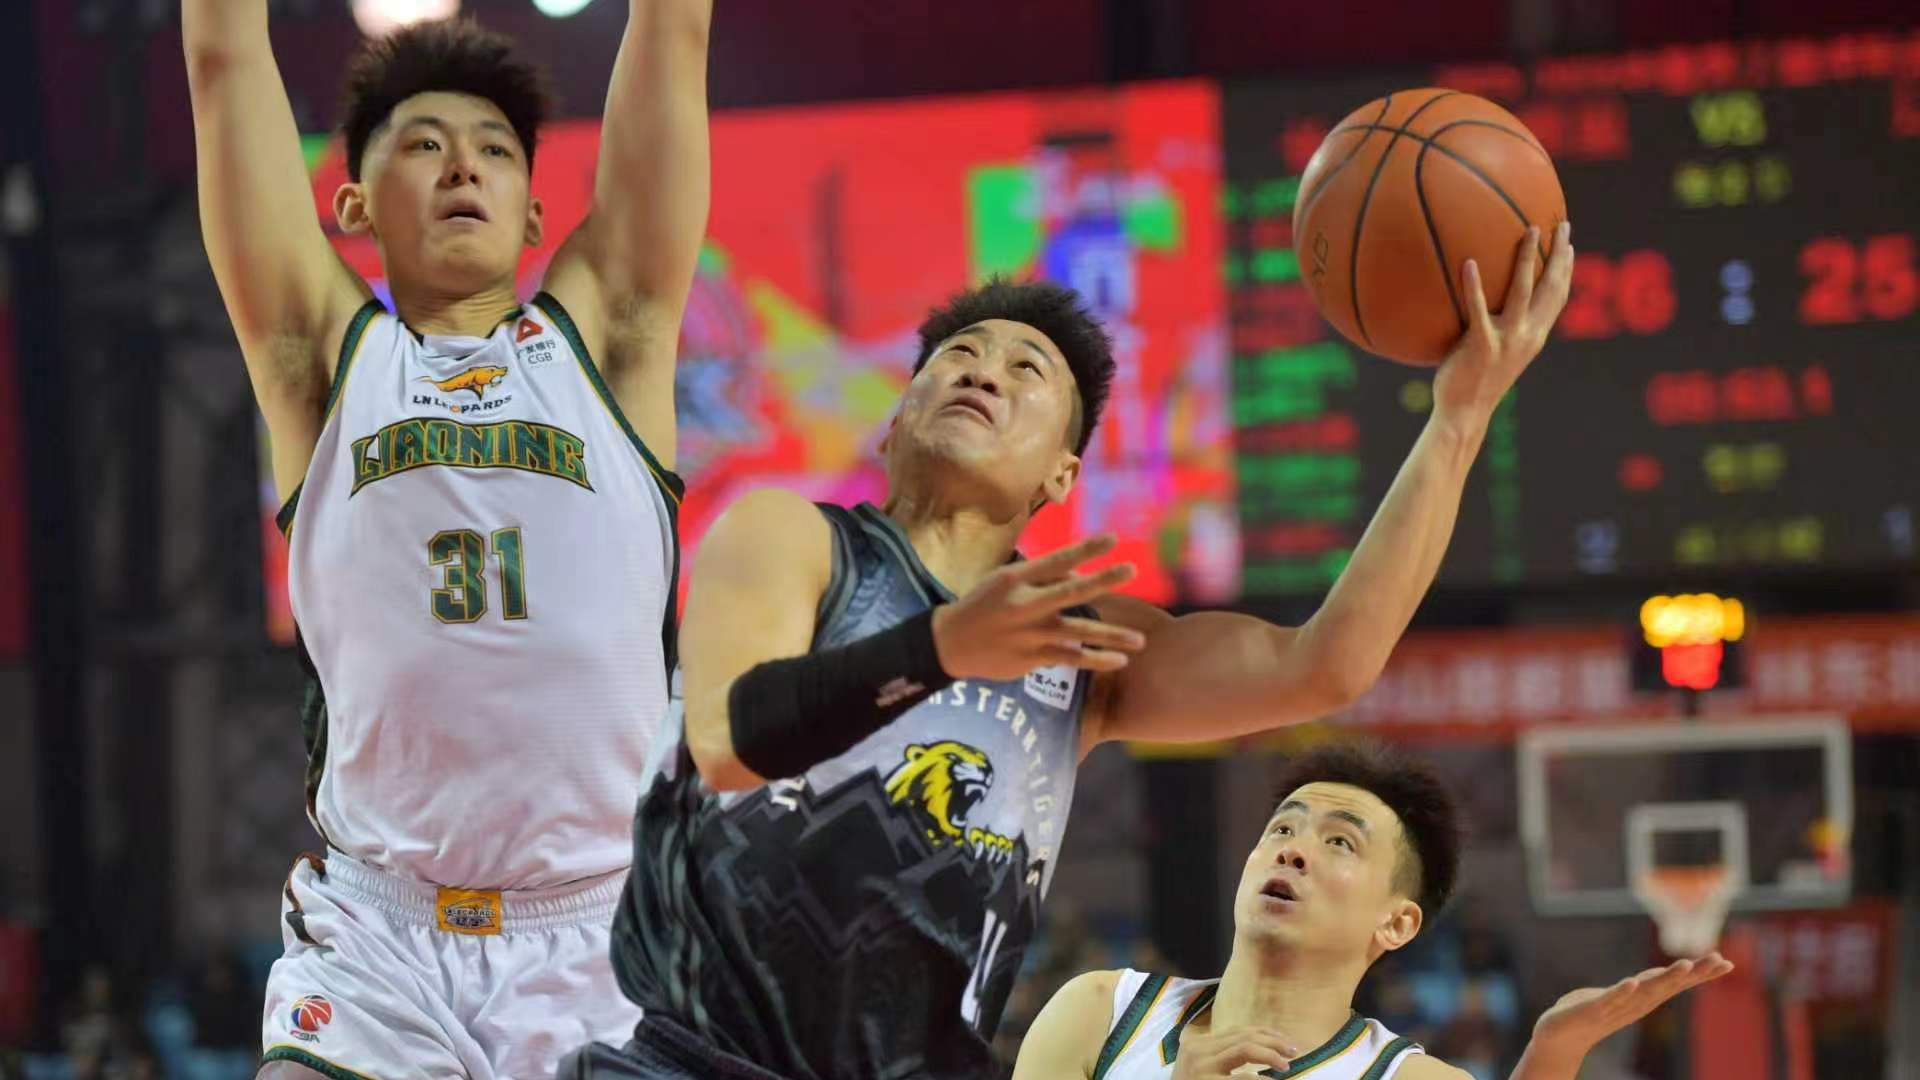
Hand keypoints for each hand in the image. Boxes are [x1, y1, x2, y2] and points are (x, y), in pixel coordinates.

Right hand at [931, 534, 1146, 679]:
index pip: (1056, 559)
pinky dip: (1096, 660)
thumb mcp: (1005, 581)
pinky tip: (1118, 660)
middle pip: (1071, 591)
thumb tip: (1081, 576)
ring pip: (1077, 632)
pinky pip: (1070, 658)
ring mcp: (1030, 633)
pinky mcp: (1031, 658)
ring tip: (1140, 641)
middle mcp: (1025, 604)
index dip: (1086, 549)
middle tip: (1131, 570)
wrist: (950, 643)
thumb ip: (1042, 578)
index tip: (1114, 539)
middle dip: (1103, 580)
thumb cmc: (983, 605)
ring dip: (1111, 636)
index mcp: (1017, 578)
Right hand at [1171, 1027, 1300, 1078]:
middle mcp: (1198, 1050)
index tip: (1284, 1040)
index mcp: (1198, 1044)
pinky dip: (1259, 1079)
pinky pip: (1241, 1077)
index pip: (1238, 1031)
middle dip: (1273, 1042)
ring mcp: (1201, 1066)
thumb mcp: (1203, 1069)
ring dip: (1270, 1055)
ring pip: (1244, 1048)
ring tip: (1286, 1064)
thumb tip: (1260, 1049)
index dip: (1265, 1033)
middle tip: (1294, 1051)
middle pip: (1244, 1036)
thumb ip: (1223, 1058)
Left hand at [1431, 221, 1574, 425]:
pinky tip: (1467, 262)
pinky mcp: (1482, 345)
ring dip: (1528, 258)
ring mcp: (1507, 340)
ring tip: (1528, 230)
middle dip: (1560, 254)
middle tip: (1561, 224)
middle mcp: (1528, 335)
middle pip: (1552, 287)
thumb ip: (1502, 328)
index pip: (1558, 297)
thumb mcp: (1498, 352)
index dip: (1567, 269)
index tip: (1570, 244)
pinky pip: (1477, 309)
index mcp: (1535, 336)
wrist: (1465, 412)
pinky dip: (1473, 285)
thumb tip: (1491, 305)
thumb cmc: (1475, 380)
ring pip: (1524, 291)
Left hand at [1530, 953, 1734, 1058]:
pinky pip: (1610, 999)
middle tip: (1720, 960)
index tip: (1725, 961)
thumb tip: (1650, 979)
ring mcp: (1615, 1007)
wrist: (1558, 1037)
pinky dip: (1622, 991)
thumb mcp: (1617, 995)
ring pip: (1645, 991)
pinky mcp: (1593, 1010)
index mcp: (1642, 998)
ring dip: (1665, 978)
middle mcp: (1635, 1004)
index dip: (1700, 973)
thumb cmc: (1587, 1012)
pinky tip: (1633, 982)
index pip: (1675, 983)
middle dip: (1695, 973)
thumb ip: (1635, 988)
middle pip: (1669, 985)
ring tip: (1686, 964)